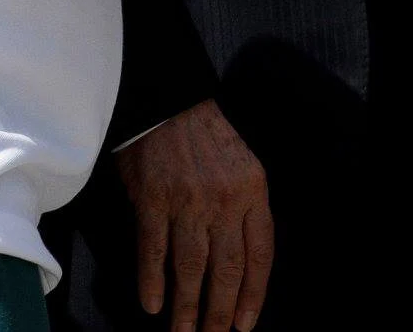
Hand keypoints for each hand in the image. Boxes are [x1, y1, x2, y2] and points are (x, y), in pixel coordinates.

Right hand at [116, 100, 272, 331]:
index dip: (253, 292)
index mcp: (252, 190)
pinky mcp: (152, 201)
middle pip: (227, 267)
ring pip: (191, 267)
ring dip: (187, 306)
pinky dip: (152, 282)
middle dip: (220, 310)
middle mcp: (223, 200)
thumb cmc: (209, 138)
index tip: (244, 323)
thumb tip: (242, 261)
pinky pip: (153, 251)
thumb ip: (244, 209)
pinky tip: (152, 304)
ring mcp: (187, 202)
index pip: (260, 252)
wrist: (169, 103)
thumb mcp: (243, 167)